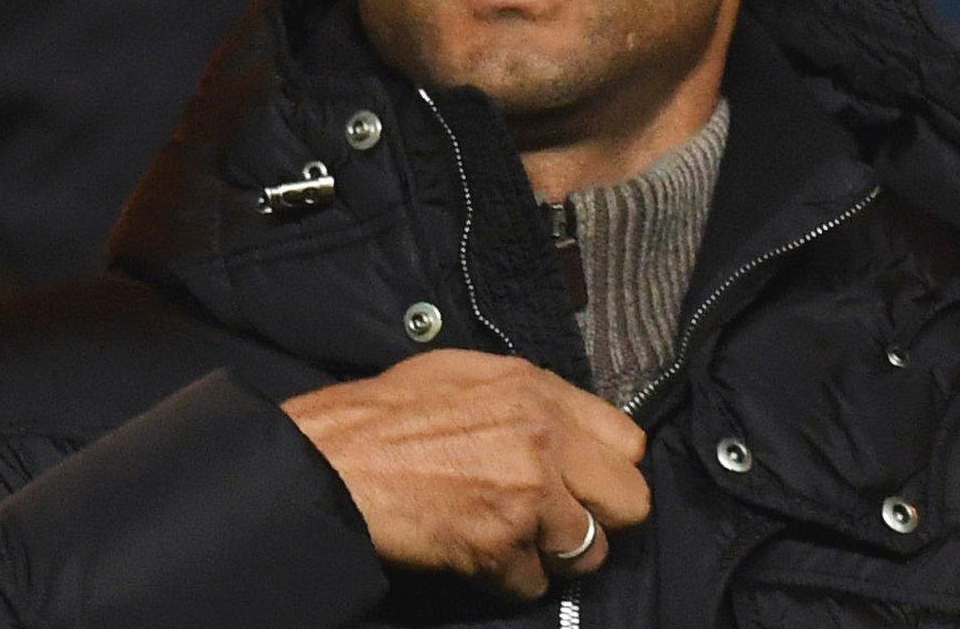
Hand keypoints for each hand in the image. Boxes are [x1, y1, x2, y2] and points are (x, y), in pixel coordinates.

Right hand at [281, 349, 650, 598]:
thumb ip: (527, 397)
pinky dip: (509, 580)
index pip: (629, 441)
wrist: (329, 463)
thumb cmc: (384, 417)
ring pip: (589, 551)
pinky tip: (478, 557)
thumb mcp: (464, 375)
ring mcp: (528, 495)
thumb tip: (565, 424)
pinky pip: (535, 584)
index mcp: (538, 391)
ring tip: (514, 541)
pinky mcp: (501, 546)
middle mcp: (544, 439)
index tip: (587, 482)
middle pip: (631, 502)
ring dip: (554, 555)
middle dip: (599, 518)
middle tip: (562, 521)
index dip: (608, 469)